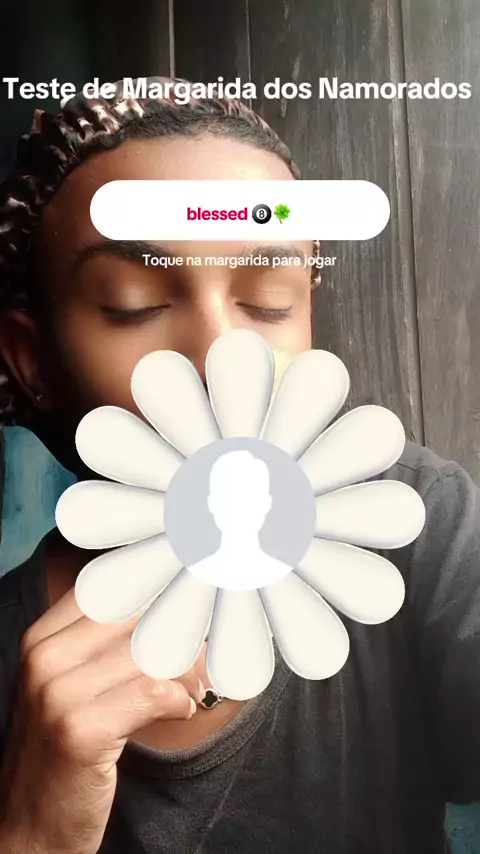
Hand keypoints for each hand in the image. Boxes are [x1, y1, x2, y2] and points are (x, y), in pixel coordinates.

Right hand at [0, 587, 203, 853]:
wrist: (30, 828)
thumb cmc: (66, 749)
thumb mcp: (77, 685)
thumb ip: (115, 644)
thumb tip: (185, 608)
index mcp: (41, 638)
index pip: (111, 588)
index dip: (160, 593)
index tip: (194, 603)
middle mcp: (43, 657)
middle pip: (137, 616)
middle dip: (181, 635)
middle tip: (202, 661)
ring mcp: (56, 693)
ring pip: (151, 652)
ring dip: (188, 672)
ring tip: (192, 691)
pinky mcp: (79, 731)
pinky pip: (155, 692)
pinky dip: (179, 700)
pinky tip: (180, 711)